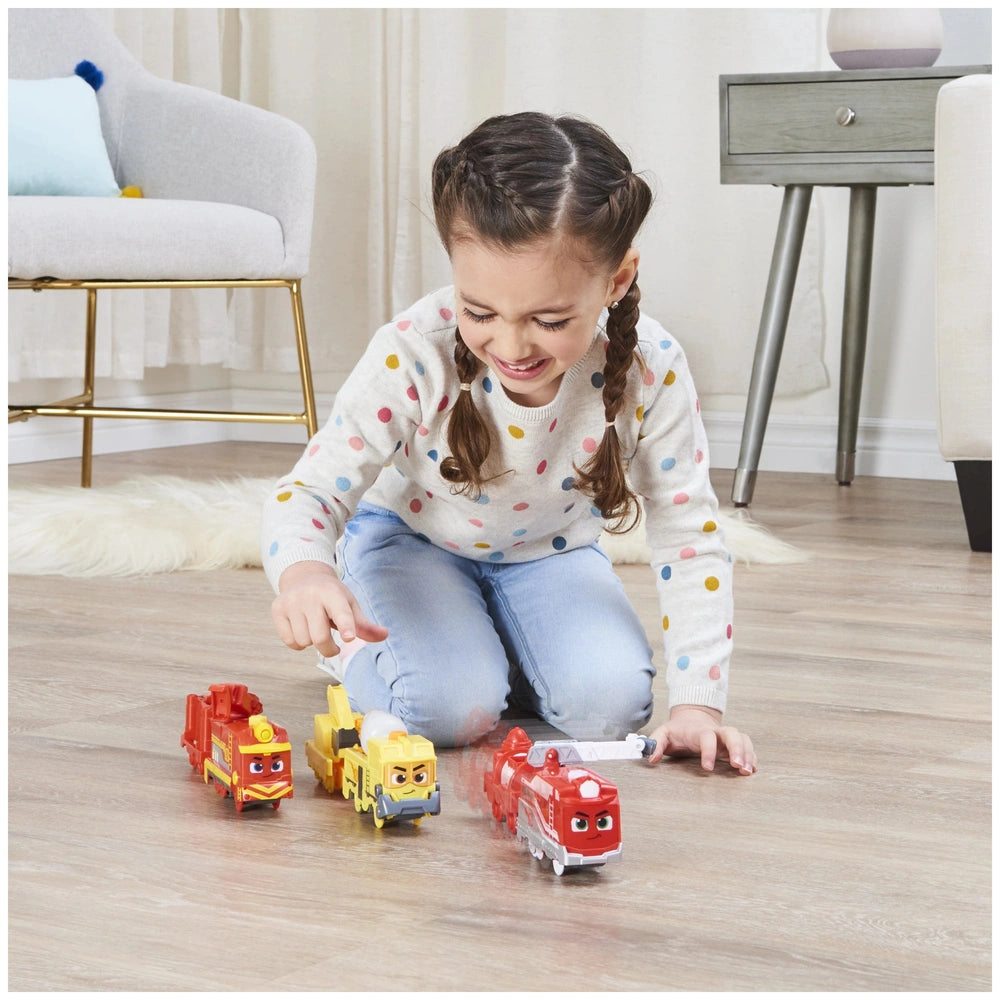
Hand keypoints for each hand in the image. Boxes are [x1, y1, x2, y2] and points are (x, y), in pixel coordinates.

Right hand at [271, 561, 388, 657]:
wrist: (303, 577)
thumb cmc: (331, 596)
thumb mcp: (350, 604)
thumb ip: (364, 624)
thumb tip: (384, 635)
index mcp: (333, 593)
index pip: (340, 612)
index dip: (346, 625)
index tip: (349, 637)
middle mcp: (310, 595)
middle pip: (319, 637)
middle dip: (329, 649)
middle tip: (335, 647)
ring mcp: (291, 601)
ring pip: (303, 641)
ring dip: (313, 643)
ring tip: (317, 629)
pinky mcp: (277, 609)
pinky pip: (289, 641)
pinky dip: (298, 643)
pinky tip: (303, 630)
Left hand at [648, 705, 756, 775]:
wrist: (691, 718)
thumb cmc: (677, 730)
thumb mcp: (663, 733)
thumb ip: (656, 744)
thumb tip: (651, 759)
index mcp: (699, 730)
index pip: (706, 737)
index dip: (708, 751)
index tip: (707, 768)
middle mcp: (716, 732)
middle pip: (732, 733)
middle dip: (737, 748)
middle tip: (738, 765)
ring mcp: (726, 738)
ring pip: (743, 739)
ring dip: (747, 754)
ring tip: (747, 771)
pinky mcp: (733, 745)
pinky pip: (747, 747)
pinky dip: (751, 757)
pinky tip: (752, 769)